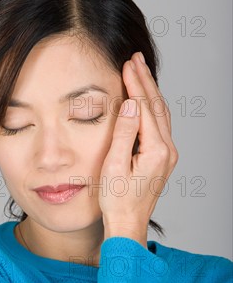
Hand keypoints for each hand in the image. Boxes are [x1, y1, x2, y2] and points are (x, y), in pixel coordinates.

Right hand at [99, 51, 178, 245]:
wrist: (128, 223)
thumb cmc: (118, 200)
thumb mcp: (115, 166)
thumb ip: (125, 133)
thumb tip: (132, 104)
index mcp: (157, 150)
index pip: (146, 108)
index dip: (136, 84)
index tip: (127, 64)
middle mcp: (167, 150)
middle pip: (157, 107)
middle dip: (145, 81)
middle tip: (135, 59)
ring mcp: (167, 155)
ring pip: (160, 115)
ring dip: (150, 92)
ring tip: (139, 72)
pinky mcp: (162, 158)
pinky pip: (159, 125)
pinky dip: (152, 107)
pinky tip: (145, 100)